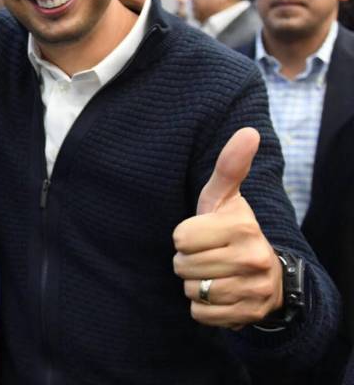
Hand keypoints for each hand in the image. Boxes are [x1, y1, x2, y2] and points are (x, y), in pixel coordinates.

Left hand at [172, 128, 283, 328]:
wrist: (267, 274)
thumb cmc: (232, 229)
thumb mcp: (225, 198)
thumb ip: (229, 166)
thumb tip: (248, 130)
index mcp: (242, 226)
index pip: (180, 237)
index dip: (184, 236)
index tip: (202, 234)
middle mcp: (252, 258)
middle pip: (182, 266)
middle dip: (187, 262)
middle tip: (207, 255)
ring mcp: (253, 289)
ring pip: (192, 291)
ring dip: (195, 284)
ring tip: (213, 273)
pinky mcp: (247, 315)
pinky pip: (201, 314)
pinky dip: (203, 308)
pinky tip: (219, 294)